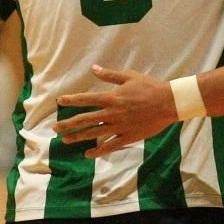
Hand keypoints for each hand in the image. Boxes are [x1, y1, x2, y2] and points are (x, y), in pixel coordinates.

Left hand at [55, 65, 177, 158]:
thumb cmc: (148, 87)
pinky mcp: (127, 137)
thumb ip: (109, 75)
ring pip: (94, 133)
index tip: (59, 102)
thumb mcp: (128, 76)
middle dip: (68, 123)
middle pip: (85, 119)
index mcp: (111, 97)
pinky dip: (98, 151)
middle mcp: (112, 113)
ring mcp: (119, 127)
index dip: (71, 100)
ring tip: (65, 140)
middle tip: (55, 128)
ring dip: (78, 137)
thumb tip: (93, 68)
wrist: (168, 103)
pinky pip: (109, 146)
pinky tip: (88, 154)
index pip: (86, 99)